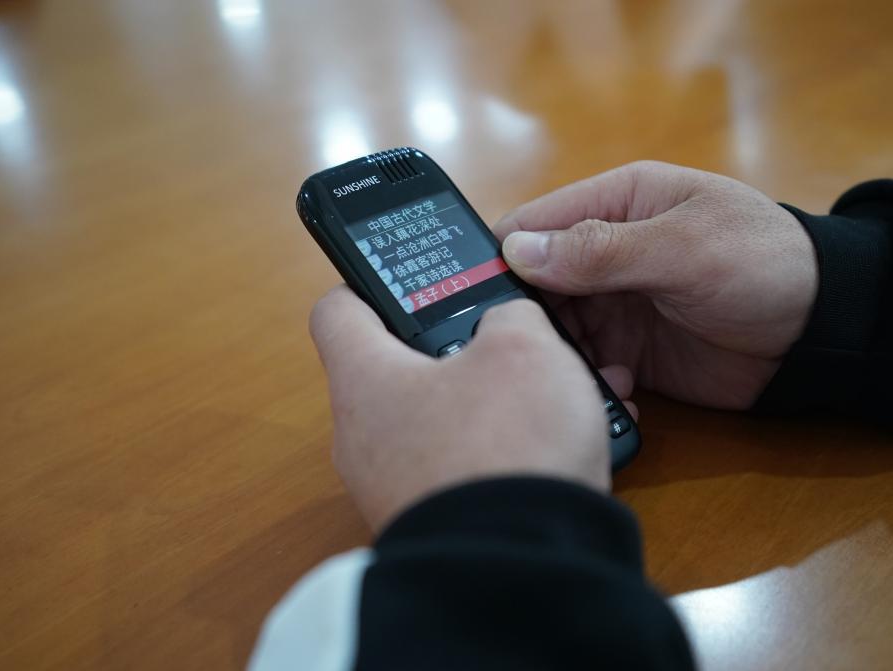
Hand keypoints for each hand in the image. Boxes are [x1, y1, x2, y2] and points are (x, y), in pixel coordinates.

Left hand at [310, 286, 621, 530]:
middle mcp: (365, 438)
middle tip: (502, 334)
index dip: (371, 282)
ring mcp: (396, 488)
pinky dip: (502, 451)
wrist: (524, 565)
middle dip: (456, 347)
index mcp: (364, 380)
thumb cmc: (506, 446)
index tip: (408, 278)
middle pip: (398, 369)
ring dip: (492, 403)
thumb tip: (508, 326)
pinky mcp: (434, 523)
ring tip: (550, 391)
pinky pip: (464, 469)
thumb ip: (510, 316)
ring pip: (441, 422)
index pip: (338, 309)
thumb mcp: (525, 347)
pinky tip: (554, 444)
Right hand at [494, 161, 817, 409]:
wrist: (824, 332)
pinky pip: (588, 367)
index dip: (501, 258)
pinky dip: (590, 381)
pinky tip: (618, 390)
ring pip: (556, 331)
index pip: (535, 224)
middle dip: (528, 319)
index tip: (476, 301)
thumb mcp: (684, 248)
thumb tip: (516, 250)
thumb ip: (601, 250)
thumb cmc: (763, 265)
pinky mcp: (632, 351)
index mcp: (618, 203)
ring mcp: (618, 304)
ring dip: (561, 356)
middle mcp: (607, 252)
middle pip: (535, 284)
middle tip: (528, 354)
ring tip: (585, 374)